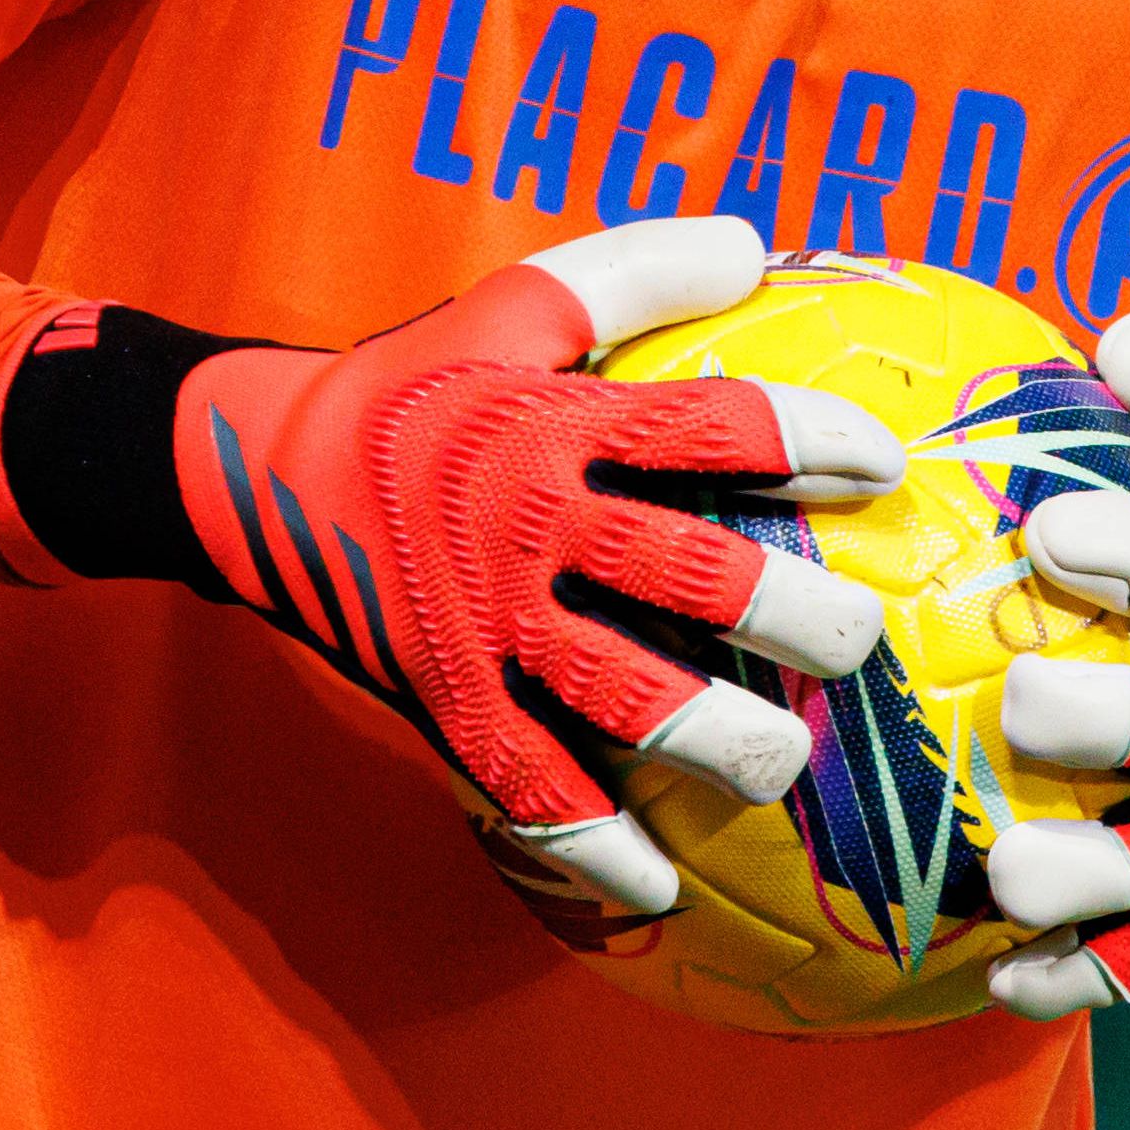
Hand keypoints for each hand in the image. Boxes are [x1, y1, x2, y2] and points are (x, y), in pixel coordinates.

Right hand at [172, 215, 900, 915]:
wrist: (246, 473)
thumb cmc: (408, 387)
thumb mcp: (508, 308)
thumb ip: (629, 274)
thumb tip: (752, 246)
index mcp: (554, 424)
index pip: (709, 428)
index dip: (808, 439)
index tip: (883, 466)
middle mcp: (528, 526)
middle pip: (685, 574)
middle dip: (786, 612)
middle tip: (855, 640)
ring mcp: (484, 624)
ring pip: (618, 694)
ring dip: (710, 736)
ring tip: (780, 765)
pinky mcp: (442, 698)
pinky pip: (524, 786)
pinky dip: (590, 844)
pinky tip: (660, 884)